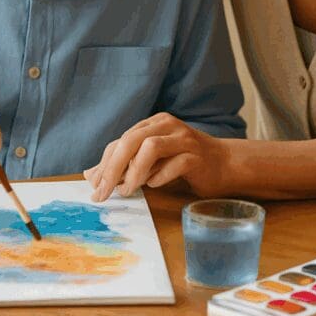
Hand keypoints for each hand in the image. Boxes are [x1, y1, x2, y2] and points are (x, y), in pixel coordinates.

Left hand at [83, 112, 226, 201]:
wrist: (225, 164)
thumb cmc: (185, 162)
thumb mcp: (151, 161)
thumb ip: (124, 165)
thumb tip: (90, 176)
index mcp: (154, 124)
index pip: (122, 140)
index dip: (105, 164)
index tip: (95, 187)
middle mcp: (167, 126)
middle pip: (131, 140)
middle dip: (113, 168)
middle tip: (103, 192)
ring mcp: (184, 139)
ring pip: (151, 146)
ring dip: (135, 171)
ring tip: (129, 190)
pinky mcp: (198, 155)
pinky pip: (175, 164)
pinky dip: (160, 176)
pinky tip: (154, 186)